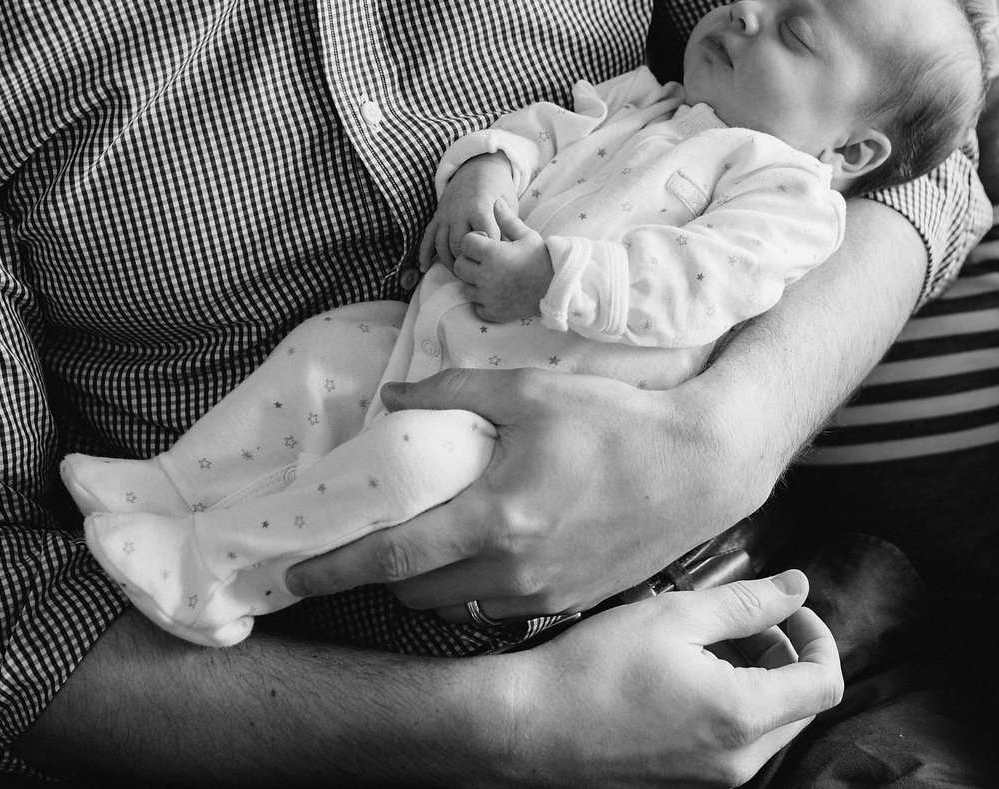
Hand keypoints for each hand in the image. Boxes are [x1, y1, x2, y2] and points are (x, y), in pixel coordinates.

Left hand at [284, 368, 765, 617]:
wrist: (702, 464)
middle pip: (418, 594)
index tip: (297, 575)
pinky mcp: (572, 602)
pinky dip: (480, 589)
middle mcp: (514, 568)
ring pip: (460, 607)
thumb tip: (393, 397)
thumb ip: (453, 391)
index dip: (337, 569)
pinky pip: (503, 609)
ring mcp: (545, 594)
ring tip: (432, 547)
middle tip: (374, 543)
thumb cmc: (618, 420)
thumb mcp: (530, 389)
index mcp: (495, 518)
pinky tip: (489, 554)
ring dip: (433, 586)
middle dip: (385, 576)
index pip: (394, 558)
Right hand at [419, 153, 517, 271]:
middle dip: (467, 262)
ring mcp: (446, 214)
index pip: (484, 236)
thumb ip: (506, 226)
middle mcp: (459, 211)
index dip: (490, 253)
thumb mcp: (509, 203)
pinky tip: (425, 268)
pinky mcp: (438, 215)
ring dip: (449, 262)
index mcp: (480, 207)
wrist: (479, 166)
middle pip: (458, 244)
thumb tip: (506, 251)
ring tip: (460, 274)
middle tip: (478, 275)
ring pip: (442, 244)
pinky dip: (425, 253)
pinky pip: (428, 236)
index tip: (497, 266)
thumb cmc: (499, 189)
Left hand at [454, 202, 552, 321]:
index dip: (474, 242)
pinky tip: (494, 294)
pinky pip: (476, 307)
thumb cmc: (543, 258)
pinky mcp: (493, 312)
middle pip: (460, 266)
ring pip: (465, 288)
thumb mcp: (527, 236)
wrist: (558, 287)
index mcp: (492, 253)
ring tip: (489, 278)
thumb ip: (507, 220)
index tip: (486, 244)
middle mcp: (485, 276)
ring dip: (473, 282)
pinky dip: (482, 302)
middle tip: (485, 261)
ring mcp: (488, 297)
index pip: (465, 243)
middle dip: (469, 262)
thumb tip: (496, 201)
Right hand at [498, 572, 841, 787]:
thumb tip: (797, 588)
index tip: (790, 608)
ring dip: (761, 678)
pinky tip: (690, 672)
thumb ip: (747, 602)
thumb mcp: (675, 615)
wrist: (528, 727)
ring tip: (712, 641)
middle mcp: (737, 760)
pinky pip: (737, 742)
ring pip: (772, 724)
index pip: (825, 682)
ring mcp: (713, 778)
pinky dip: (734, 703)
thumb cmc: (593, 670)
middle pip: (803, 705)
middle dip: (788, 654)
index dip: (819, 636)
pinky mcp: (689, 782)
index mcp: (741, 716)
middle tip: (746, 619)